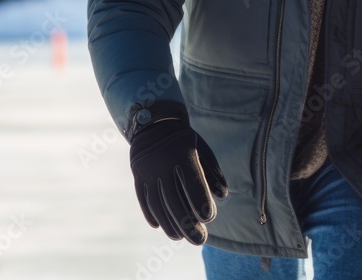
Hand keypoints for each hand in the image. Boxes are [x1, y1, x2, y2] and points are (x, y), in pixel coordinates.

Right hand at [129, 118, 227, 244]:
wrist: (154, 122)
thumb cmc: (185, 139)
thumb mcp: (202, 149)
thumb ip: (213, 172)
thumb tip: (223, 195)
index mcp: (183, 155)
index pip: (193, 184)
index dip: (201, 203)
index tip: (209, 218)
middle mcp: (163, 164)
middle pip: (175, 201)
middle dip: (188, 224)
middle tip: (199, 240)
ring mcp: (148, 171)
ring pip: (157, 204)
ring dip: (168, 224)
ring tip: (179, 238)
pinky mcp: (137, 176)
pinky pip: (143, 199)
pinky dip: (150, 214)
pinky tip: (159, 226)